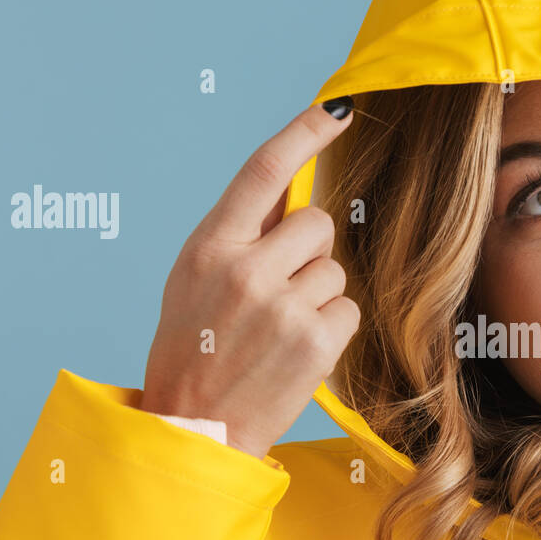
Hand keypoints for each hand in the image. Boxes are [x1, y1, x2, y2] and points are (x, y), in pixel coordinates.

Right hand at [140, 100, 359, 459]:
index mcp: (209, 247)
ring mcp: (283, 308)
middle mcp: (246, 271)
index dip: (305, 131)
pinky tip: (296, 352)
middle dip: (309, 251)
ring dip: (317, 295)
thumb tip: (292, 188)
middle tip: (278, 291)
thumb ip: (239, 235)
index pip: (264, 169)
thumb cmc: (193, 352)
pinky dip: (330, 329)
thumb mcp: (195, 281)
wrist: (194, 429)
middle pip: (317, 223)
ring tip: (277, 332)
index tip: (338, 110)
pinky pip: (347, 310)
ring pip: (335, 271)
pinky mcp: (315, 344)